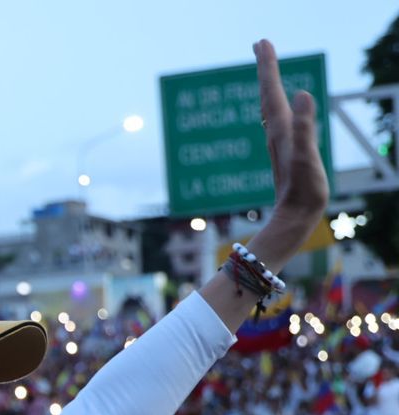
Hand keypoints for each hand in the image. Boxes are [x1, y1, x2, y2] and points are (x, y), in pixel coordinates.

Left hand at [253, 40, 329, 251]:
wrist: (294, 217)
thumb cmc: (303, 189)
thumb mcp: (308, 155)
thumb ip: (306, 125)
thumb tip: (303, 94)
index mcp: (281, 129)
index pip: (271, 90)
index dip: (267, 66)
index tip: (262, 42)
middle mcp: (276, 133)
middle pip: (267, 94)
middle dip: (264, 69)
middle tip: (260, 44)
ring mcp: (279, 142)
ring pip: (269, 107)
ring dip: (267, 85)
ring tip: (266, 69)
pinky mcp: (285, 152)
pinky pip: (277, 120)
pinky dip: (276, 105)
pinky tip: (277, 108)